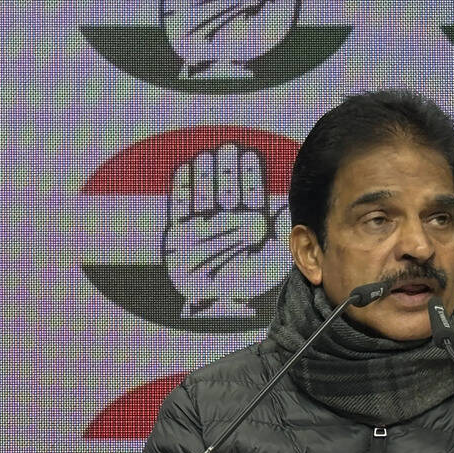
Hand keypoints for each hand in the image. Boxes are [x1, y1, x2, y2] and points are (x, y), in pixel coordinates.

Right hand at [162, 143, 290, 317]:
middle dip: (227, 169)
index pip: (249, 194)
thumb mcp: (269, 260)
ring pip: (204, 193)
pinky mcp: (177, 233)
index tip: (248, 156)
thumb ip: (274, 235)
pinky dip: (181, 188)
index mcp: (248, 224)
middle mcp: (224, 221)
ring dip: (206, 174)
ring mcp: (200, 226)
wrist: (215, 303)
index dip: (249, 175)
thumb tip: (275, 210)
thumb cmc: (245, 282)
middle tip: (228, 148)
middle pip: (226, 190)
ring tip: (208, 156)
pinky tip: (185, 169)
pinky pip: (179, 207)